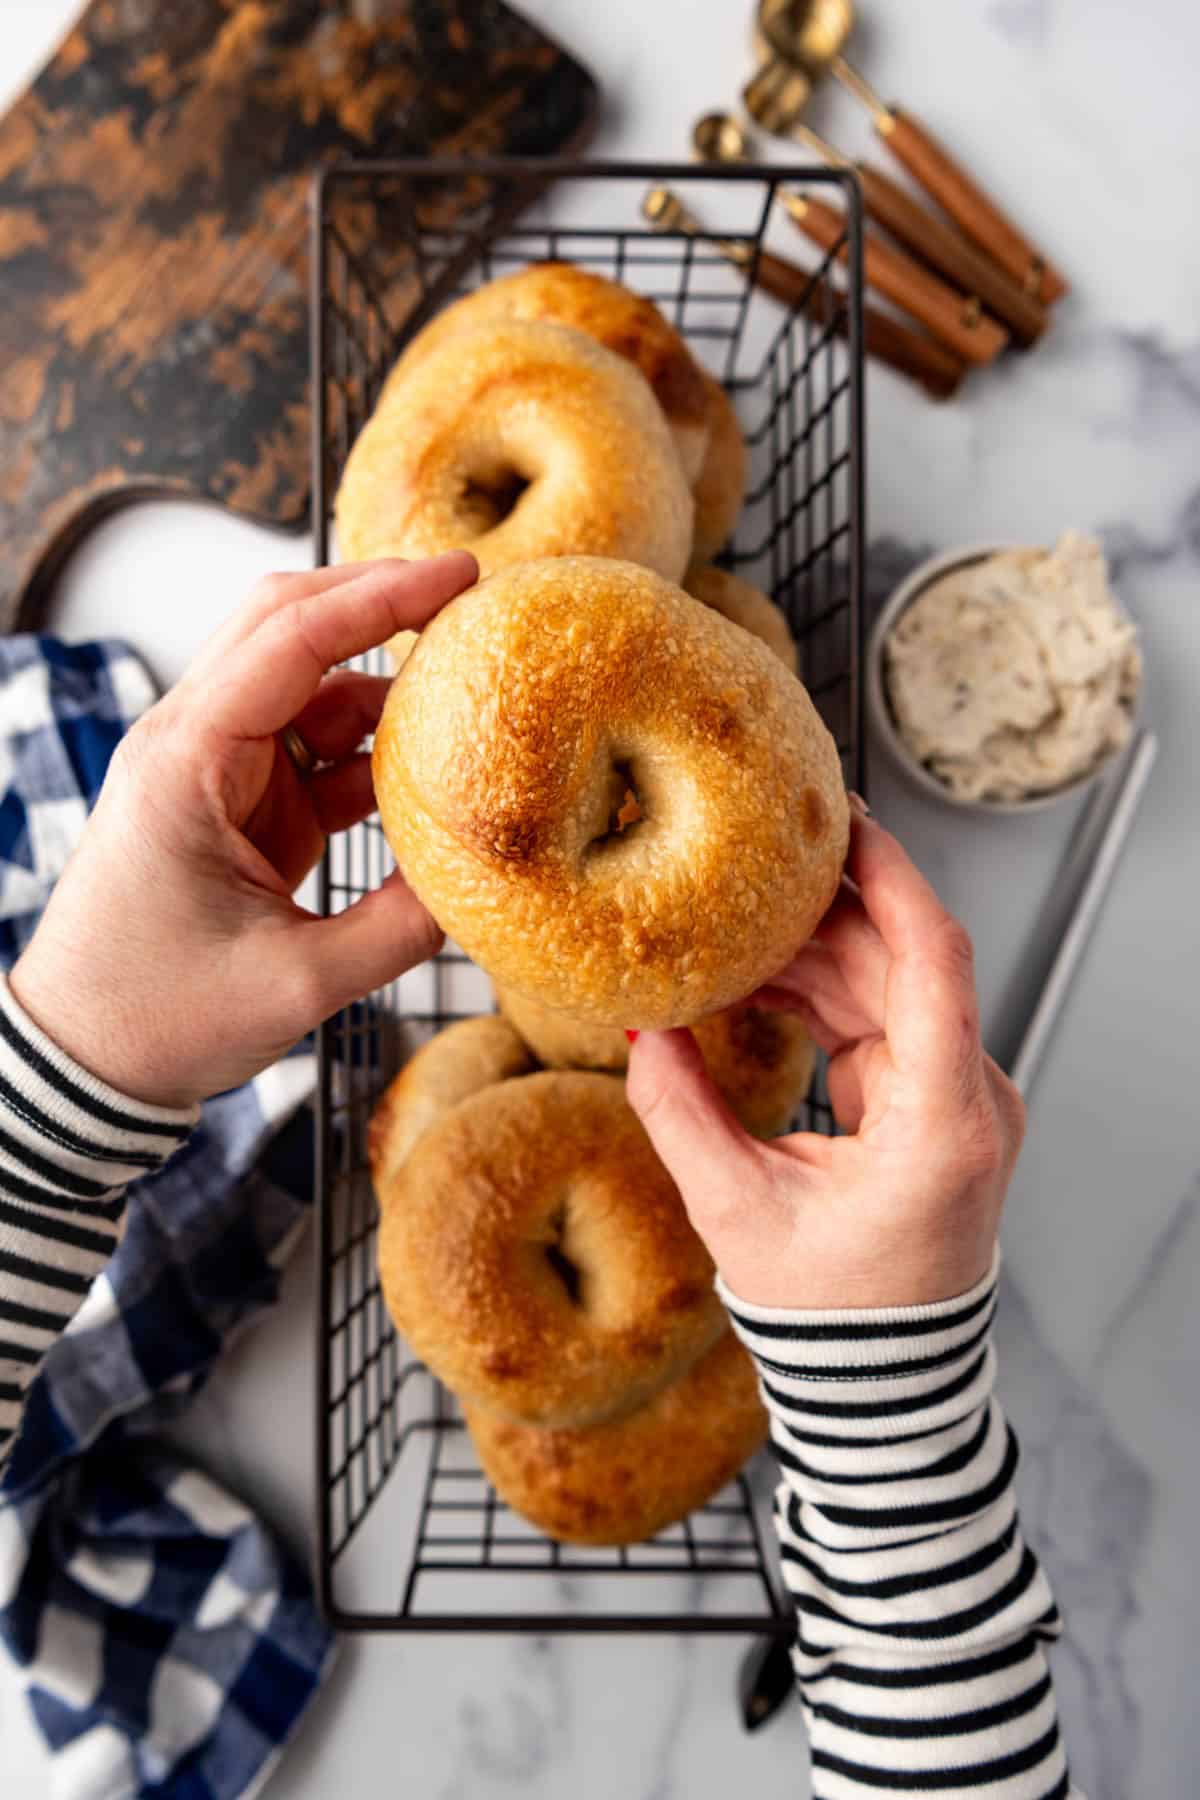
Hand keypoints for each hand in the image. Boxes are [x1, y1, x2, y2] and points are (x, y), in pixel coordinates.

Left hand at [10, 554, 477, 1108]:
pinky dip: (371, 749)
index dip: (380, 597)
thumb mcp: (294, 984)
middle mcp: (191, 745)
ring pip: (304, 684)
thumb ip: (397, 929)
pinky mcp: (237, 805)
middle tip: (469, 595)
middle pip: (284, 626)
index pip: (288, 641)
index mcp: (185, 763)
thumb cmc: (158, 1016)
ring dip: (382, 681)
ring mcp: (214, 771)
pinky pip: (312, 748)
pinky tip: (430, 765)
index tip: (461, 573)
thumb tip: (486, 883)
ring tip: (468, 684)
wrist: (85, 1057)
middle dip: (377, 601)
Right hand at [625, 803, 1024, 1309]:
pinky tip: (756, 976)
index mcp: (943, 1122)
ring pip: (888, 981)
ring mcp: (957, 1096)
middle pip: (901, 961)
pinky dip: (820, 991)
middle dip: (818, 911)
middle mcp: (969, 1097)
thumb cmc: (831, 1314)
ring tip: (727, 928)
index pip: (936, 961)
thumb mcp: (740, 1212)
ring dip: (811, 950)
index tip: (844, 820)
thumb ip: (683, 1113)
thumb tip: (639, 1029)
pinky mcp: (933, 1099)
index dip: (892, 878)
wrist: (888, 1377)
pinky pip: (879, 1016)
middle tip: (737, 871)